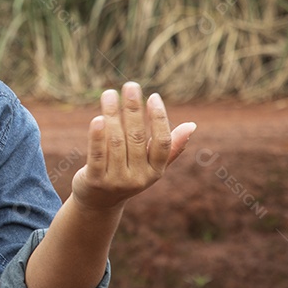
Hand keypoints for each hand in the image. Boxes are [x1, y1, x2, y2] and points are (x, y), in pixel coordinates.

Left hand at [70, 82, 195, 212]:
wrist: (99, 202)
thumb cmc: (127, 174)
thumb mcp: (149, 165)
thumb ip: (169, 147)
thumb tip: (192, 126)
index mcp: (156, 171)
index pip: (162, 142)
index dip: (159, 119)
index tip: (153, 96)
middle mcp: (139, 177)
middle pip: (136, 137)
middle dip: (133, 109)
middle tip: (130, 85)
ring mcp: (116, 180)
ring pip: (116, 142)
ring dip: (112, 115)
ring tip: (109, 94)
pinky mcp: (95, 181)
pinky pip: (96, 155)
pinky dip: (97, 137)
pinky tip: (97, 118)